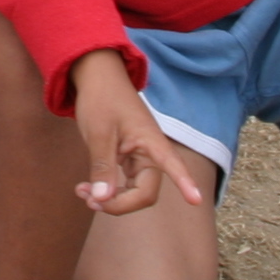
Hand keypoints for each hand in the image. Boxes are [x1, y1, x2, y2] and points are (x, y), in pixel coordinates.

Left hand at [67, 49, 206, 215]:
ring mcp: (140, 157)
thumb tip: (103, 199)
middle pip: (144, 193)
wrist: (96, 76)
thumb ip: (102, 166)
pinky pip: (123, 183)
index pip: (173, 167)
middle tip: (89, 200)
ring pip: (132, 191)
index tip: (196, 200)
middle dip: (118, 203)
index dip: (185, 183)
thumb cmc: (102, 98)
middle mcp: (151, 153)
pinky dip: (106, 189)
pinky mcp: (128, 158)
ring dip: (110, 198)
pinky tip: (88, 188)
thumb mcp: (99, 133)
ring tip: (83, 193)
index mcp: (151, 142)